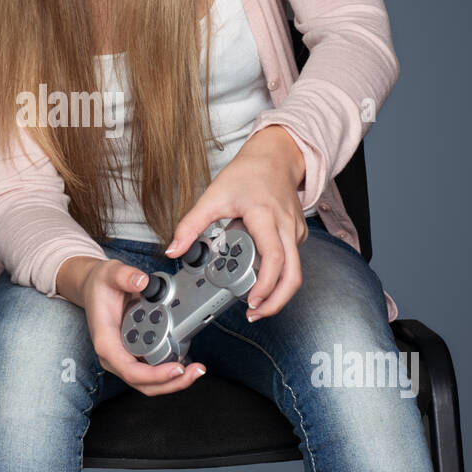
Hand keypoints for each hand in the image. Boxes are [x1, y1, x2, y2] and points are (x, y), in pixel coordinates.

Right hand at [81, 259, 206, 395]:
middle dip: (172, 383)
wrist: (94, 288)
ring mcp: (125, 358)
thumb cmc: (100, 286)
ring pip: (150, 383)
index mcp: (106, 342)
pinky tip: (188, 362)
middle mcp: (114, 356)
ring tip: (197, 369)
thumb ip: (124, 275)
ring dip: (174, 381)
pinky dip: (171, 372)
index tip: (177, 368)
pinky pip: (153, 372)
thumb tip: (141, 281)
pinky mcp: (134, 355)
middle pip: (144, 384)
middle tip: (196, 371)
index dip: (155, 375)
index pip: (130, 370)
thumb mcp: (109, 272)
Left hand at [165, 125, 308, 320]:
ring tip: (254, 302)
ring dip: (277, 292)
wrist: (275, 157)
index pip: (274, 258)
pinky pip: (293, 261)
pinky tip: (260, 277)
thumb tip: (173, 251)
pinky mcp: (298, 235)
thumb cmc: (246, 174)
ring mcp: (295, 231)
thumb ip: (190, 225)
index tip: (251, 301)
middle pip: (294, 275)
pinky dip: (279, 275)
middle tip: (255, 313)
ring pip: (295, 271)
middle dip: (277, 301)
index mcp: (265, 217)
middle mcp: (286, 227)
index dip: (266, 285)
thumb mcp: (212, 196)